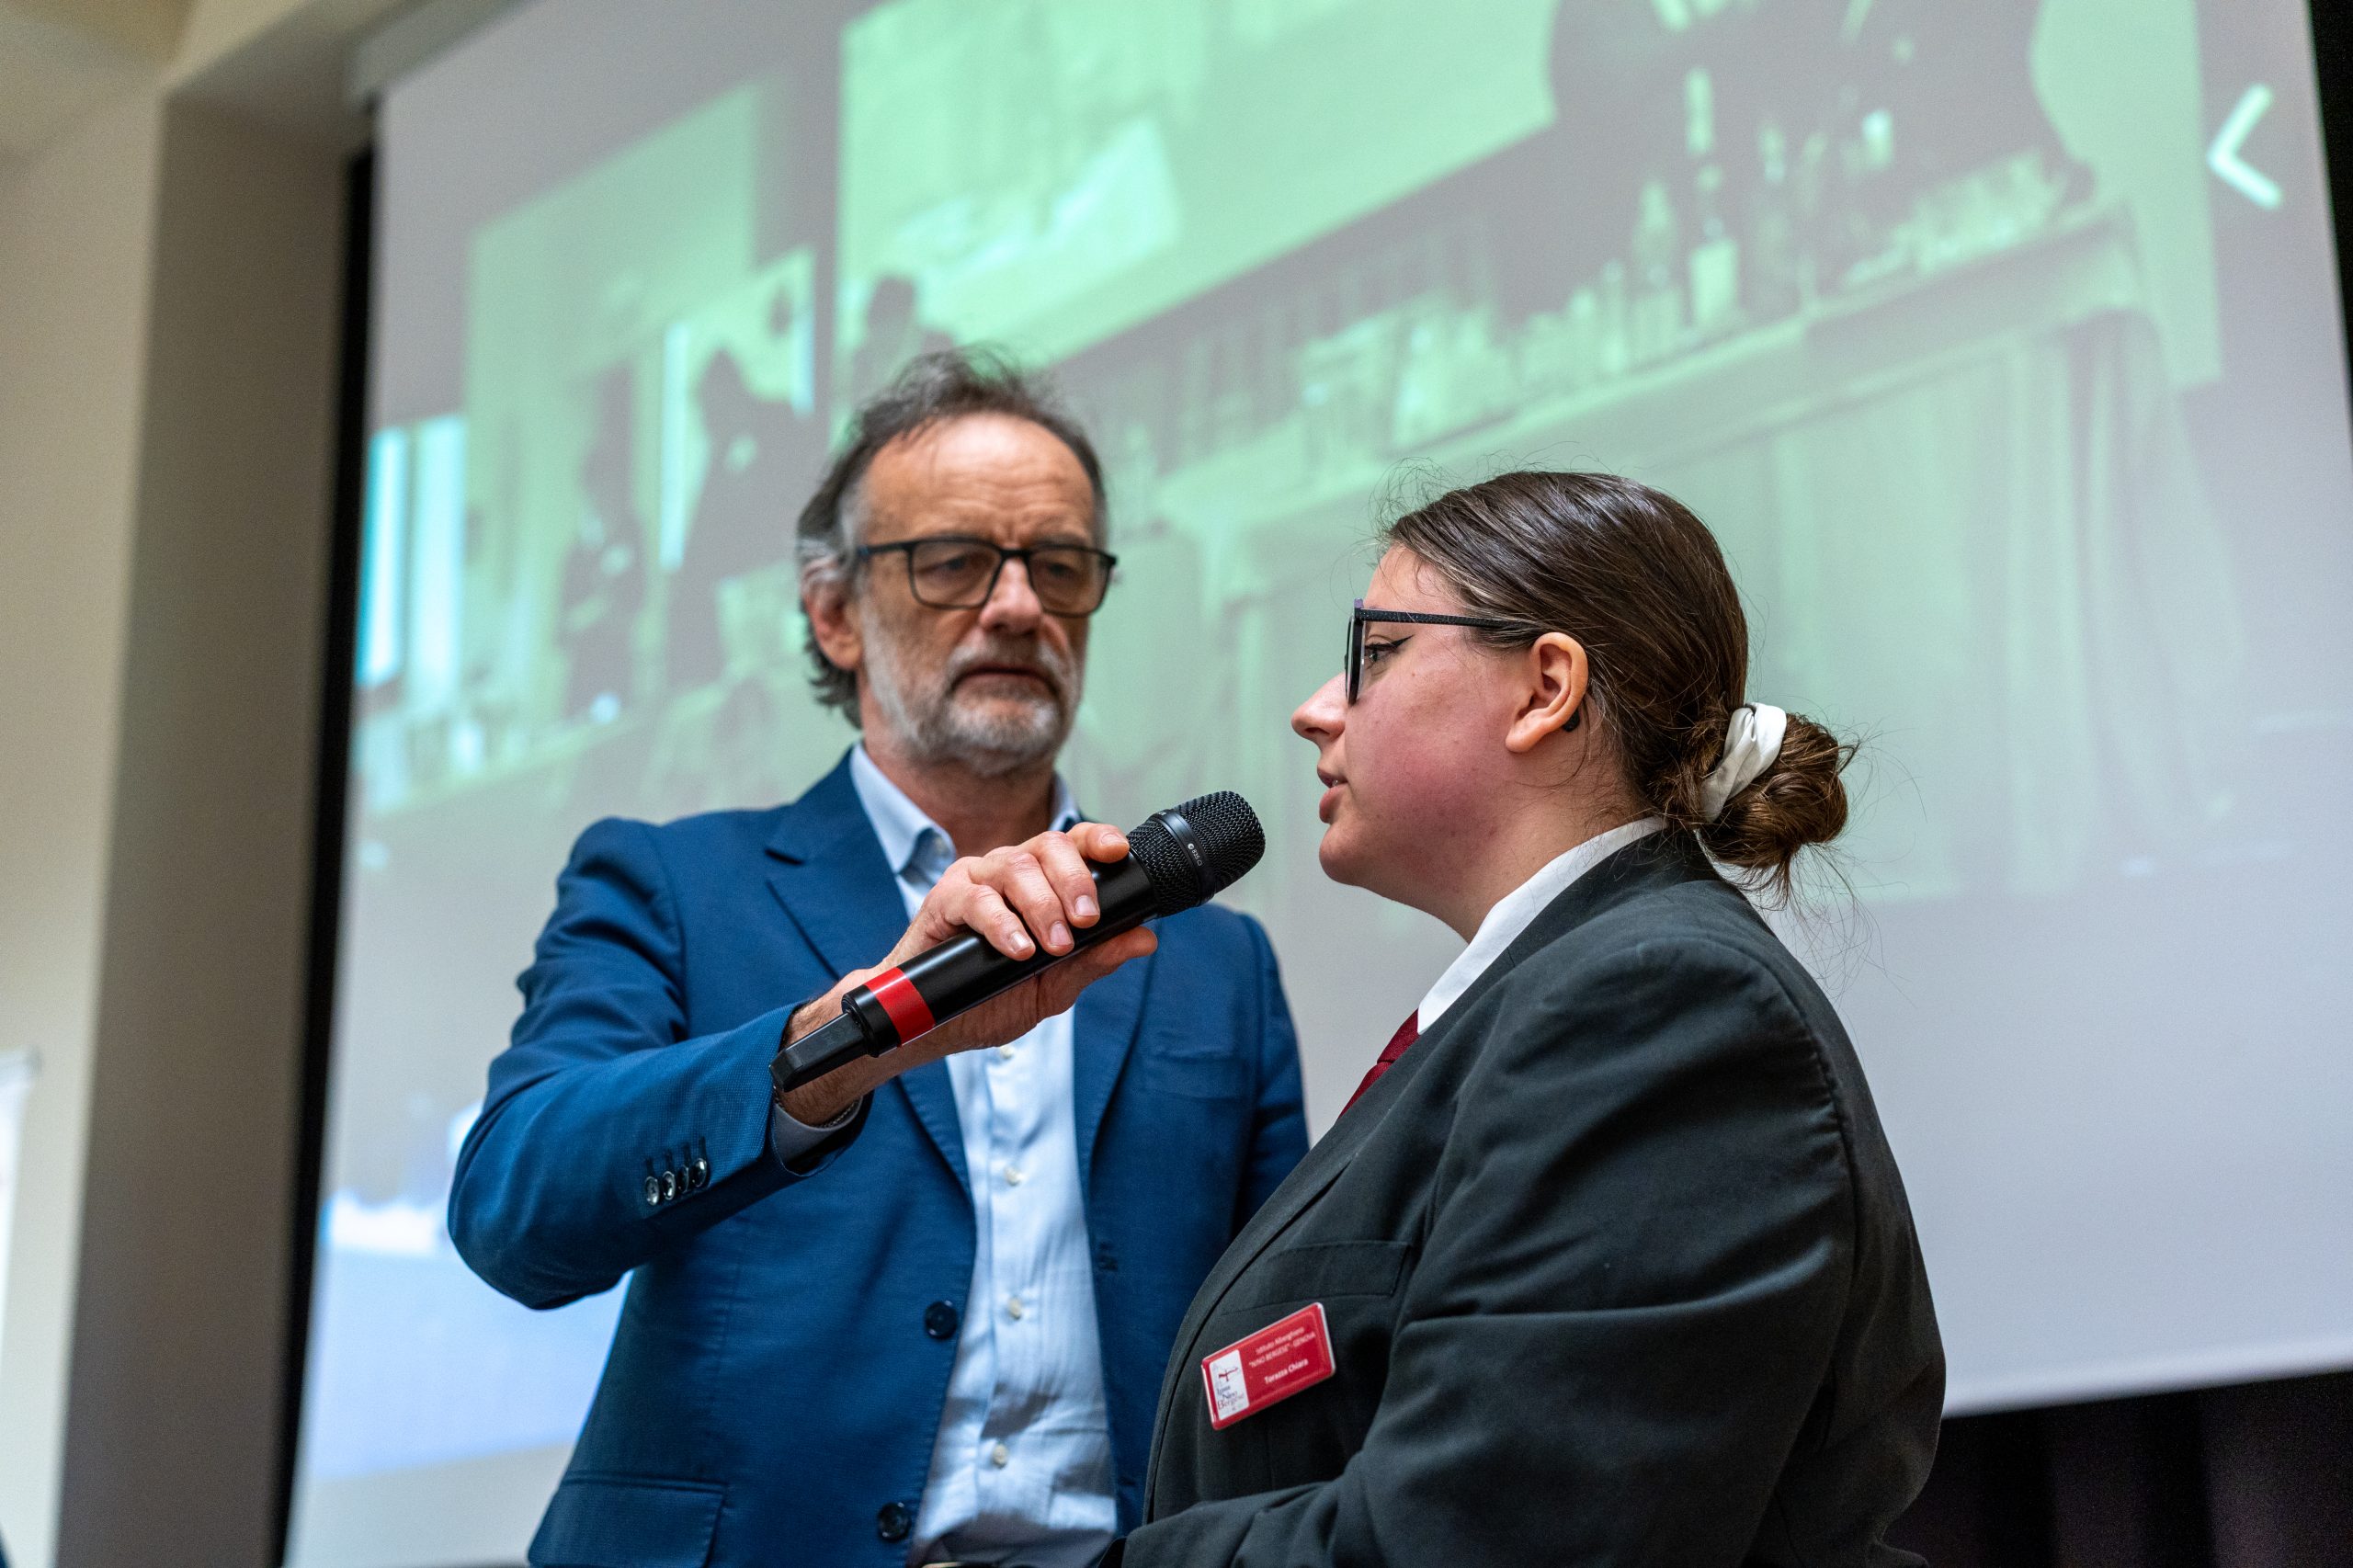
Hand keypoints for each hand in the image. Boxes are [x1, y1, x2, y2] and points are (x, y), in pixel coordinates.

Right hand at [777, 822, 1157, 1125]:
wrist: (935, 1024)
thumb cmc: (991, 997)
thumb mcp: (1053, 987)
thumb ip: (1095, 960)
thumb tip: (1146, 939)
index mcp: (1042, 882)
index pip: (1075, 845)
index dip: (1098, 839)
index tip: (1120, 852)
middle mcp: (1010, 871)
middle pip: (1049, 846)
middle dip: (1075, 881)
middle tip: (1087, 921)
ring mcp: (976, 879)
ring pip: (1015, 867)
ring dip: (1042, 907)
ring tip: (1053, 947)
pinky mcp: (944, 898)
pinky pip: (976, 898)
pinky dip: (1002, 924)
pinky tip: (1016, 949)